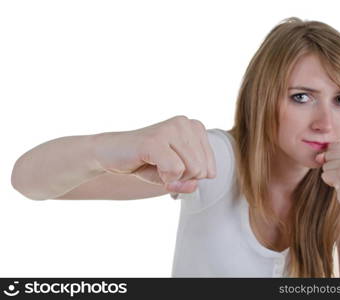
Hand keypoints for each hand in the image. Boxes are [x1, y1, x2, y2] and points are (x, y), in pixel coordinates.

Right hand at [93, 115, 216, 192]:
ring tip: (155, 165)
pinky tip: (149, 166)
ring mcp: (171, 128)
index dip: (190, 178)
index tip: (171, 168)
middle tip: (161, 168)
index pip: (210, 168)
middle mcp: (185, 123)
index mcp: (194, 127)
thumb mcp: (173, 176)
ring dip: (171, 178)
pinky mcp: (155, 139)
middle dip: (181, 179)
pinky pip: (175, 170)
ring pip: (191, 170)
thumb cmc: (145, 162)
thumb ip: (189, 182)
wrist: (109, 153)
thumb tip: (194, 185)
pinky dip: (163, 178)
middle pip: (202, 170)